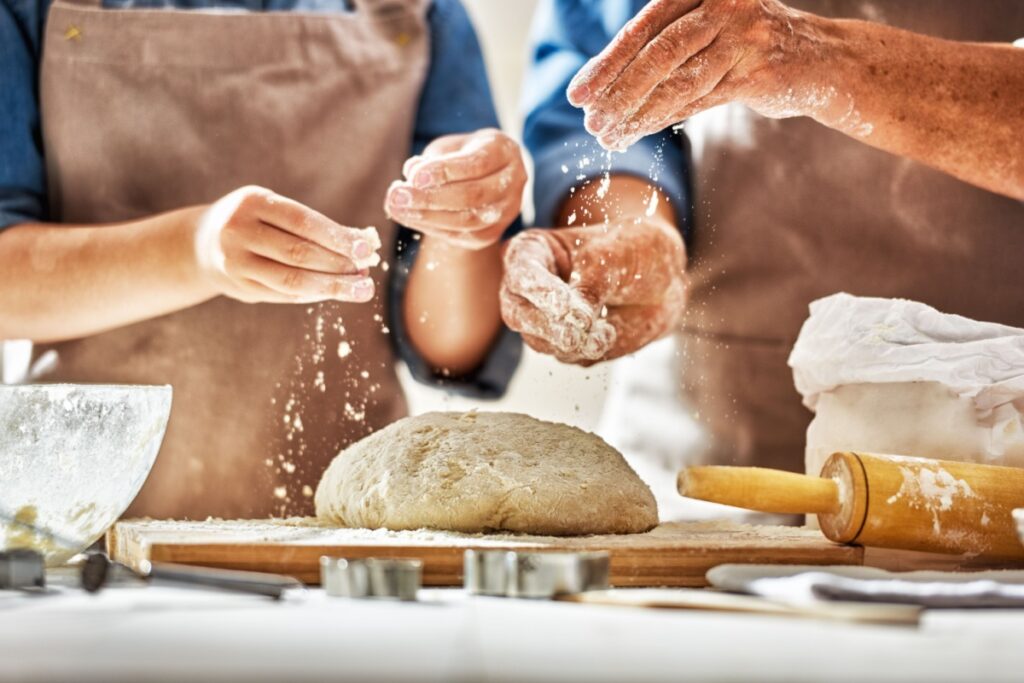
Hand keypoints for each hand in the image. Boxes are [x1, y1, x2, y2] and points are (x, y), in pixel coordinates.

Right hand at [193, 186, 380, 303]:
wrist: (202, 242)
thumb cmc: (255, 221)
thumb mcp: (274, 209)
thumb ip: (313, 226)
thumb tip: (364, 244)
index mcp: (252, 203)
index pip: (302, 222)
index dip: (337, 237)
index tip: (366, 248)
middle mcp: (238, 231)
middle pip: (298, 254)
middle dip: (338, 265)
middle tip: (366, 274)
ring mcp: (235, 262)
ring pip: (291, 281)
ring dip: (331, 287)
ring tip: (360, 289)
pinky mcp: (240, 288)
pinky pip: (284, 295)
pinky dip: (314, 295)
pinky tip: (333, 292)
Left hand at [385, 128, 526, 248]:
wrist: (487, 176)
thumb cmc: (464, 154)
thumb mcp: (449, 146)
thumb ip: (432, 158)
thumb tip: (411, 173)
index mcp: (504, 151)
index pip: (477, 164)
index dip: (445, 171)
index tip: (414, 175)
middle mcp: (514, 182)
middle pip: (473, 195)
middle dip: (431, 197)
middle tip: (398, 195)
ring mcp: (507, 211)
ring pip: (468, 221)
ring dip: (428, 216)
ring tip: (397, 207)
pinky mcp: (493, 233)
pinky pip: (463, 236)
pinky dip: (432, 228)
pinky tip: (410, 217)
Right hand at [500, 218, 685, 364]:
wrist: (664, 279)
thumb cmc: (634, 251)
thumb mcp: (615, 256)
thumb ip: (592, 285)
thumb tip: (576, 322)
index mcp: (532, 252)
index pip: (522, 273)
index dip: (540, 291)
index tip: (565, 306)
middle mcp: (528, 289)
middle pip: (518, 313)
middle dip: (548, 326)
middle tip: (576, 335)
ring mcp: (543, 320)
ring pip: (540, 342)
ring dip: (573, 343)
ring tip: (607, 332)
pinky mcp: (563, 345)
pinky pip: (568, 357)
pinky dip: (589, 350)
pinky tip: (610, 332)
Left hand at [568, 0, 837, 150]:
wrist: (822, 60)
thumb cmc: (749, 46)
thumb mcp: (706, 33)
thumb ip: (663, 48)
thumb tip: (601, 86)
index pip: (643, 28)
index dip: (607, 63)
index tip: (578, 95)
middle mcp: (724, 3)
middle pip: (657, 54)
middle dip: (616, 92)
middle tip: (589, 122)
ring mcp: (745, 35)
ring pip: (678, 81)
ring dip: (637, 114)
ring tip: (608, 137)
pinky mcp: (760, 70)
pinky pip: (701, 100)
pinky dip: (665, 119)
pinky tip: (639, 133)